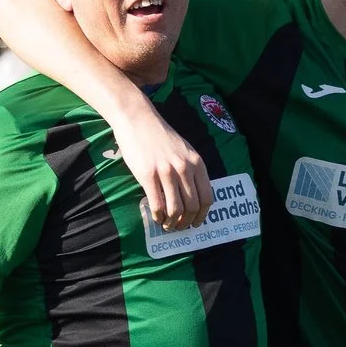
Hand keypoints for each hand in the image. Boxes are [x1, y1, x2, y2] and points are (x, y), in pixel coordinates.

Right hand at [117, 113, 212, 231]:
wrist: (138, 119)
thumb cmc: (160, 136)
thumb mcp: (185, 150)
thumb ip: (191, 169)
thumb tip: (193, 195)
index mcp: (197, 163)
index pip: (207, 197)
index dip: (202, 215)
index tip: (196, 223)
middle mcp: (184, 169)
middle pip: (192, 206)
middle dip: (186, 222)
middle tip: (179, 228)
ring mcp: (166, 172)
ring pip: (175, 209)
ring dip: (172, 223)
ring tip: (167, 225)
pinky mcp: (148, 175)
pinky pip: (157, 204)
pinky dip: (158, 216)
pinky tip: (156, 218)